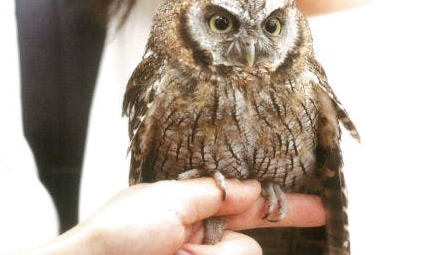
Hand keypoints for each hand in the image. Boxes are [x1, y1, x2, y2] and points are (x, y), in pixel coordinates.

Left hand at [16, 179, 324, 254]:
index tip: (322, 208)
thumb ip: (215, 193)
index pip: (253, 204)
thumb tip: (251, 188)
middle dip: (233, 243)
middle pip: (252, 238)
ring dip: (214, 254)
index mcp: (196, 208)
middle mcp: (204, 238)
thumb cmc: (114, 235)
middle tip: (194, 245)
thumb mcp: (166, 198)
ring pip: (244, 254)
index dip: (288, 205)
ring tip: (178, 253)